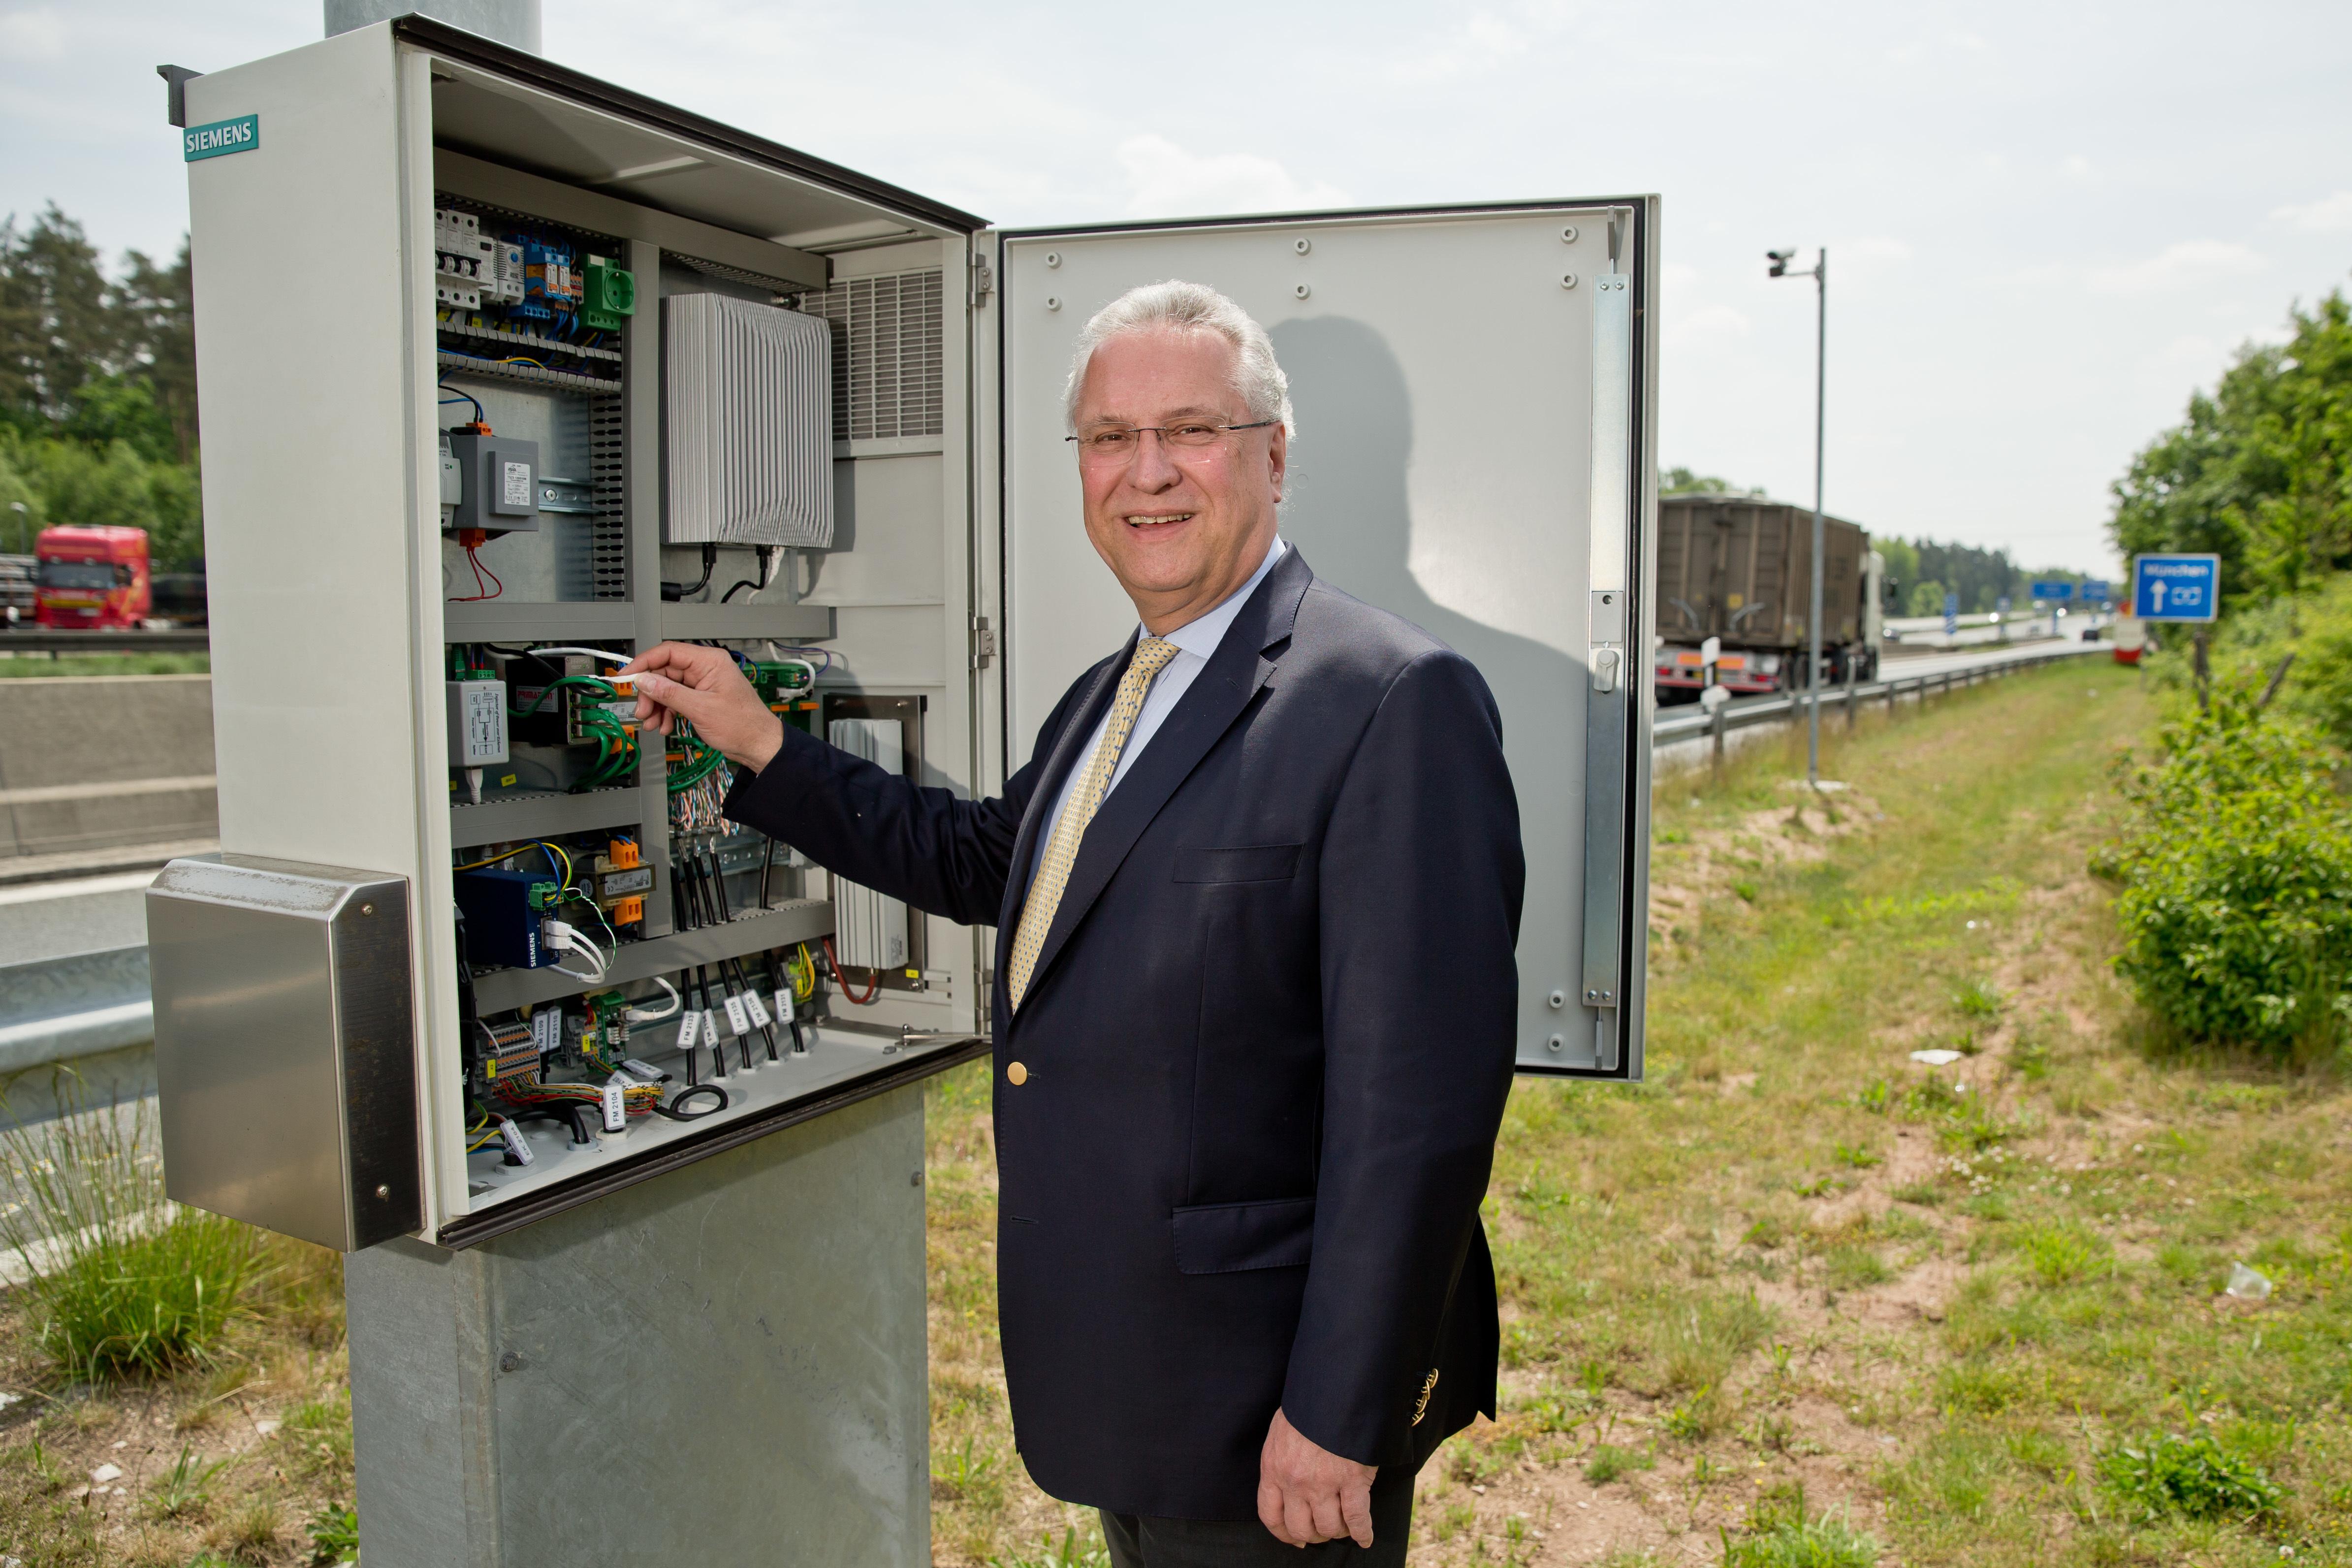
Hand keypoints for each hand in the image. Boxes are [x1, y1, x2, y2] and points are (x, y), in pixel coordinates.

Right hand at [619, 642, 784, 771]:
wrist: (759, 745)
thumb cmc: (742, 725)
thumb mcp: (700, 709)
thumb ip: (669, 693)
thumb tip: (644, 680)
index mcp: (709, 661)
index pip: (668, 652)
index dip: (644, 663)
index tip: (627, 676)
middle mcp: (705, 668)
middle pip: (664, 672)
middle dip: (650, 692)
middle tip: (642, 710)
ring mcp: (703, 683)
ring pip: (667, 687)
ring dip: (656, 705)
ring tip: (652, 723)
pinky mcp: (701, 697)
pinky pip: (676, 699)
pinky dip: (667, 712)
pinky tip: (664, 726)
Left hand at [1257, 1408, 1376, 1548]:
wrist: (1333, 1389)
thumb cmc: (1308, 1406)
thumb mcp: (1281, 1432)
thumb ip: (1281, 1461)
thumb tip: (1287, 1483)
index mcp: (1273, 1468)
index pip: (1270, 1515)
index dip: (1283, 1533)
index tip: (1294, 1539)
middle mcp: (1295, 1482)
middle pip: (1300, 1528)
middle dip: (1313, 1535)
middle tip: (1323, 1531)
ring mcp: (1323, 1484)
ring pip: (1328, 1527)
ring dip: (1337, 1531)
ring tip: (1343, 1526)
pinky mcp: (1351, 1480)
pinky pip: (1356, 1518)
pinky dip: (1362, 1533)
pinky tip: (1365, 1538)